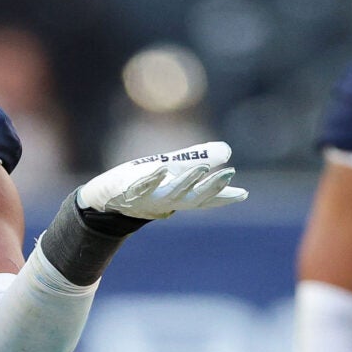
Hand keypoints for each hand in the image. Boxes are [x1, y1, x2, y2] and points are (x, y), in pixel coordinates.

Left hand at [75, 141, 247, 224]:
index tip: (242, 192)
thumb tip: (227, 150)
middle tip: (228, 174)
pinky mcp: (130, 190)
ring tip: (203, 168)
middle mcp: (168, 200)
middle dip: (211, 187)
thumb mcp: (175, 167)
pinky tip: (162, 169)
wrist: (108, 195)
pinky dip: (153, 178)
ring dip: (188, 181)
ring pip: (172, 192)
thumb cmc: (146, 182)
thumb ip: (199, 158)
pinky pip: (143, 185)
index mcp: (180, 197)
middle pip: (194, 197)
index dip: (223, 196)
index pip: (206, 199)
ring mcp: (149, 198)